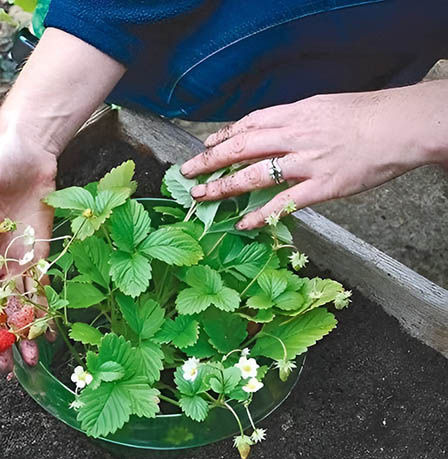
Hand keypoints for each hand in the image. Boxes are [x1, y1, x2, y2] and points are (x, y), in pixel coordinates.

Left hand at [181, 82, 447, 229]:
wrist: (401, 126)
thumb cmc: (364, 115)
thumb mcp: (323, 106)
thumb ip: (293, 119)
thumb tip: (268, 130)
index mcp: (294, 113)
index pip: (248, 124)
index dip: (222, 136)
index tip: (205, 146)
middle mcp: (294, 136)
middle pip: (241, 148)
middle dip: (210, 161)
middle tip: (187, 173)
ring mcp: (306, 162)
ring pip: (255, 174)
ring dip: (224, 186)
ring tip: (202, 196)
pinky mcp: (322, 187)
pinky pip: (283, 203)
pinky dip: (260, 213)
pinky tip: (242, 222)